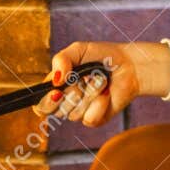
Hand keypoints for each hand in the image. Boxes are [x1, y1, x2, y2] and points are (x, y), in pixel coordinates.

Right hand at [33, 41, 150, 127]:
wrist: (129, 65)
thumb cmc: (102, 56)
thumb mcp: (78, 50)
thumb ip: (61, 60)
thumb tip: (55, 81)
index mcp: (56, 87)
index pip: (40, 105)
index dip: (44, 102)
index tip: (56, 91)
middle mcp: (65, 102)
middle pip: (54, 111)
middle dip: (69, 93)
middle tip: (81, 79)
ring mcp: (80, 112)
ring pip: (73, 113)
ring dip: (89, 92)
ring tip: (99, 79)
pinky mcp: (95, 119)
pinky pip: (89, 118)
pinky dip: (99, 103)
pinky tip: (106, 92)